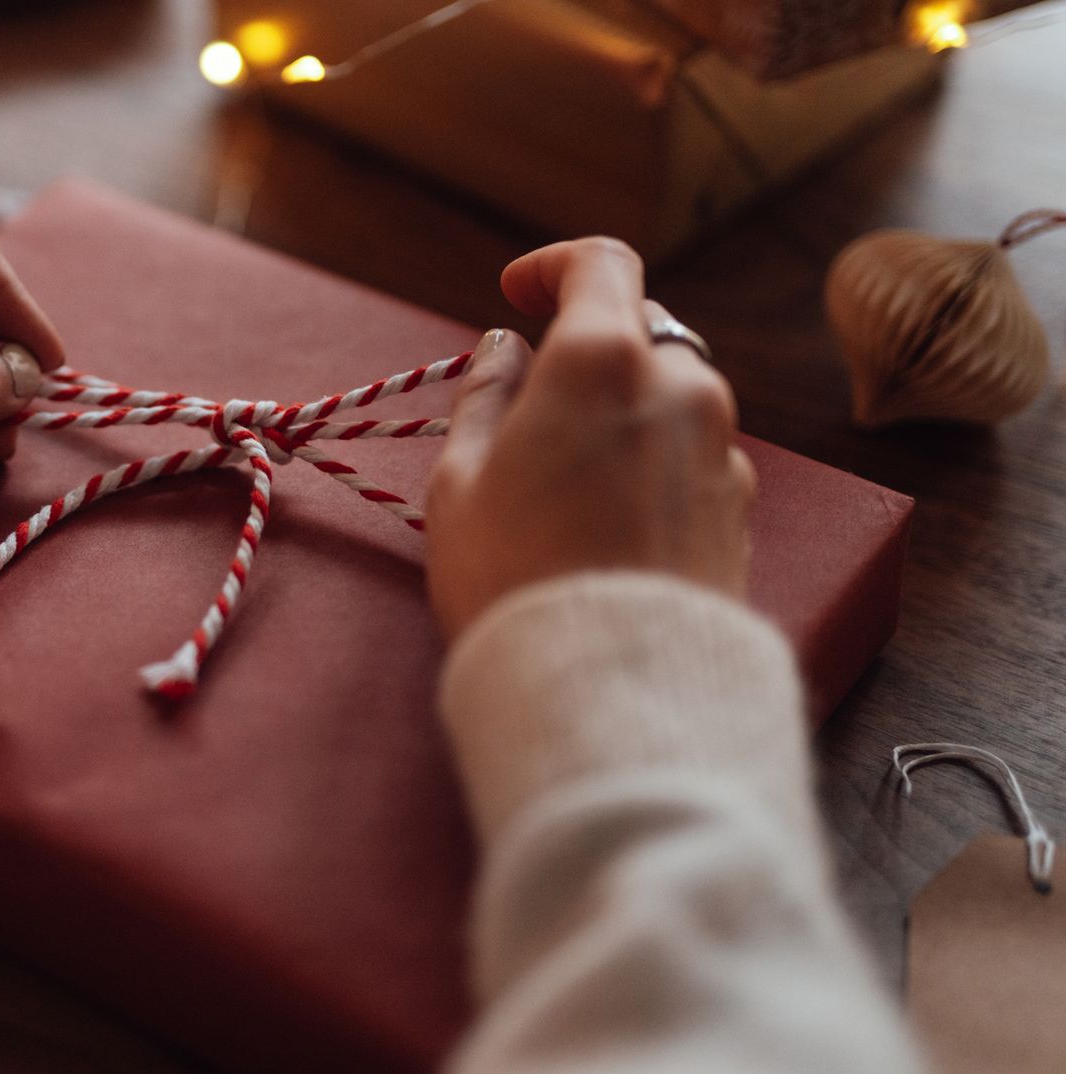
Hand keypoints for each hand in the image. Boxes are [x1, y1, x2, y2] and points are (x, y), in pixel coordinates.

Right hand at [424, 238, 754, 638]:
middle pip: (639, 334)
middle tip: (528, 413)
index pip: (599, 263)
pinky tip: (607, 528)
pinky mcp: (741, 509)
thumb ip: (485, 396)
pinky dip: (652, 469)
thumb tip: (505, 348)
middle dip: (586, 356)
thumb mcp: (460, 481)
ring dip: (623, 416)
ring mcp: (722, 448)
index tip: (517, 294)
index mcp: (604, 358)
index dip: (554, 267)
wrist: (607, 683)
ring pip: (671, 400)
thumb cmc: (512, 576)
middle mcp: (682, 385)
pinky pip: (692, 460)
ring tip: (564, 486)